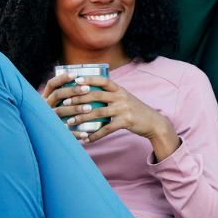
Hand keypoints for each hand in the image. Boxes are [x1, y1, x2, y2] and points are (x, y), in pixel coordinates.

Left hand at [44, 74, 180, 157]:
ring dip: (81, 118)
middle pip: (96, 95)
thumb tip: (90, 94)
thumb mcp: (124, 98)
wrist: (153, 122)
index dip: (89, 79)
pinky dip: (95, 135)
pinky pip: (106, 129)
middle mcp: (121, 97)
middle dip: (78, 99)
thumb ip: (110, 95)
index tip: (74, 80)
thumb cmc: (134, 110)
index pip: (103, 80)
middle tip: (65, 104)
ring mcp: (123, 109)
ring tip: (69, 122)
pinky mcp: (126, 122)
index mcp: (119, 89)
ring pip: (98, 112)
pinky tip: (86, 139)